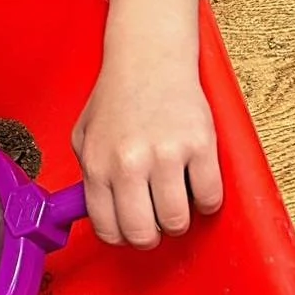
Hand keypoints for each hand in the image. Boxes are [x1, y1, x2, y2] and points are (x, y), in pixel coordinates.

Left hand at [72, 46, 222, 247]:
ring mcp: (166, 154)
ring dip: (177, 217)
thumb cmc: (117, 97)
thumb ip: (87, 176)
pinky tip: (194, 181)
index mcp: (98, 163)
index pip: (108, 229)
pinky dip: (205, 200)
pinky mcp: (201, 145)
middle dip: (150, 234)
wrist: (148, 58)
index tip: (129, 228)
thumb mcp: (84, 135)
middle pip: (142, 234)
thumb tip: (97, 215)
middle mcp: (129, 162)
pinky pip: (209, 199)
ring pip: (177, 222)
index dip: (121, 236)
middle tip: (154, 218)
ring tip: (173, 195)